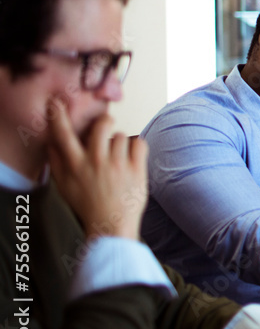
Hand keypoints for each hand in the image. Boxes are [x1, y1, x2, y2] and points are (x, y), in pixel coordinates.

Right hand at [46, 100, 147, 239]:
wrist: (111, 224)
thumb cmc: (88, 206)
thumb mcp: (65, 187)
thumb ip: (57, 163)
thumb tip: (51, 143)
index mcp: (76, 165)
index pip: (63, 135)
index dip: (59, 117)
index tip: (58, 104)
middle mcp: (96, 162)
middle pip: (101, 125)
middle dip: (104, 122)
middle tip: (106, 127)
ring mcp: (118, 165)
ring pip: (121, 135)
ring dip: (120, 142)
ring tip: (119, 156)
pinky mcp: (136, 170)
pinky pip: (139, 143)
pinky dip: (137, 147)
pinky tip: (132, 157)